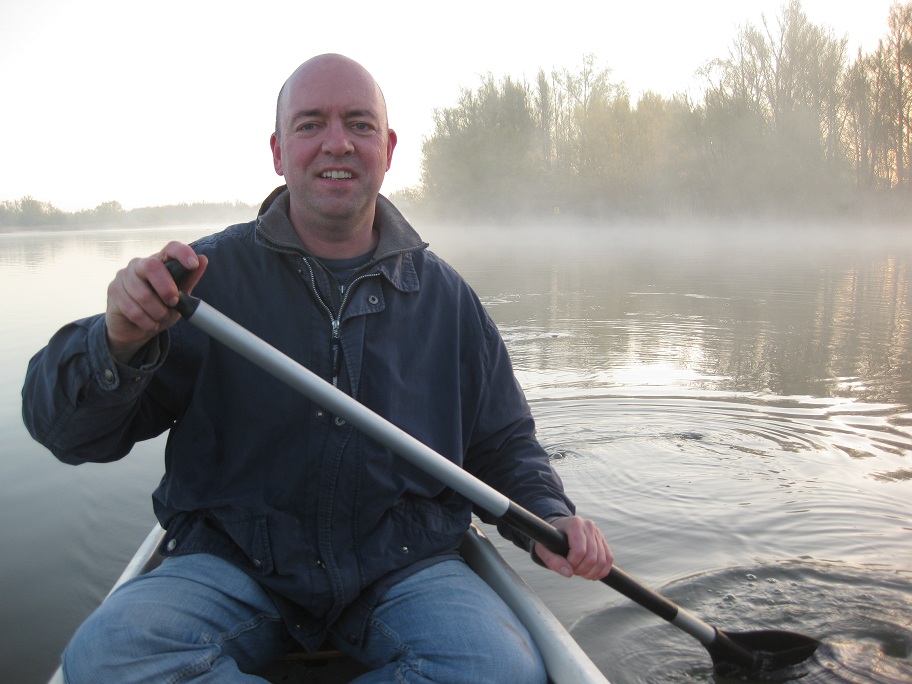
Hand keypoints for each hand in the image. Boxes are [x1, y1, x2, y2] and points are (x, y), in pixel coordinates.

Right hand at [105, 241, 207, 363]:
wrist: (134, 329)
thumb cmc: (158, 308)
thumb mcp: (179, 297)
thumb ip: (189, 280)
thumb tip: (203, 259)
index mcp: (159, 262)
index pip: (170, 248)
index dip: (182, 253)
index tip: (193, 264)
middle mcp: (139, 265)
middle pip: (152, 266)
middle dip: (166, 287)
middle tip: (173, 302)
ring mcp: (124, 276)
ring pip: (142, 293)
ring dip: (157, 312)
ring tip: (160, 317)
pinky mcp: (113, 291)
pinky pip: (132, 309)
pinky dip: (147, 322)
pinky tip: (149, 324)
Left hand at [533, 516, 612, 580]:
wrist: (557, 530)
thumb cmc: (549, 540)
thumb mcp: (543, 549)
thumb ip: (553, 561)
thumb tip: (568, 573)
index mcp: (574, 523)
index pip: (580, 550)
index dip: (573, 563)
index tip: (565, 565)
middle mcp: (588, 526)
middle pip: (592, 557)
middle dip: (582, 570)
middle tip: (572, 571)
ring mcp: (597, 532)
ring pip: (602, 560)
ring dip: (591, 573)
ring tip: (580, 572)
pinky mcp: (603, 540)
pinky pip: (609, 559)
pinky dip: (602, 571)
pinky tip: (591, 574)